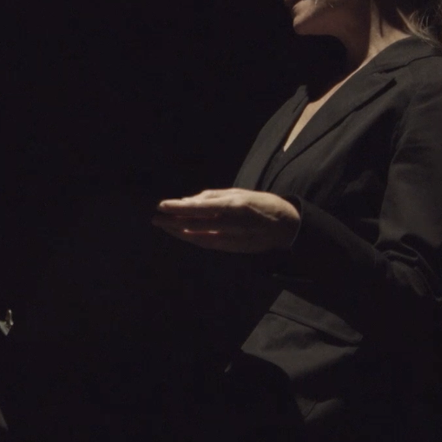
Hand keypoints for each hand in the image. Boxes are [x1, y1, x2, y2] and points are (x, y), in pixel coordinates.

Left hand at [152, 188, 299, 252]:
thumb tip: (189, 200)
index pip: (199, 207)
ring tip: (164, 226)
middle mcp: (230, 223)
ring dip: (179, 232)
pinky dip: (192, 239)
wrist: (286, 226)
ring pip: (198, 236)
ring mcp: (231, 238)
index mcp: (233, 205)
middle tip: (156, 219)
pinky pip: (207, 244)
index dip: (178, 207)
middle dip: (172, 222)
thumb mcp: (240, 193)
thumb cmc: (261, 204)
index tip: (162, 205)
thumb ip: (214, 196)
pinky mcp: (232, 248)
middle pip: (195, 224)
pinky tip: (181, 234)